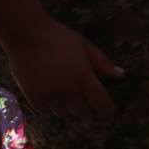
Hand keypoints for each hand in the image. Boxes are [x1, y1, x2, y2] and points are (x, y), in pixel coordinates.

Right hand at [2, 17, 123, 117]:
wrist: (27, 35)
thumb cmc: (60, 37)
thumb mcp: (85, 46)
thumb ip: (103, 63)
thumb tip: (121, 75)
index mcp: (84, 78)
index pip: (101, 102)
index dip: (107, 110)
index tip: (110, 113)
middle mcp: (69, 91)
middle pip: (83, 112)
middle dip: (88, 110)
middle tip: (87, 107)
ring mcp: (50, 96)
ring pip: (65, 113)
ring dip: (70, 110)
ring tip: (69, 103)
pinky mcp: (34, 97)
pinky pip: (46, 112)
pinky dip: (51, 109)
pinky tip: (52, 102)